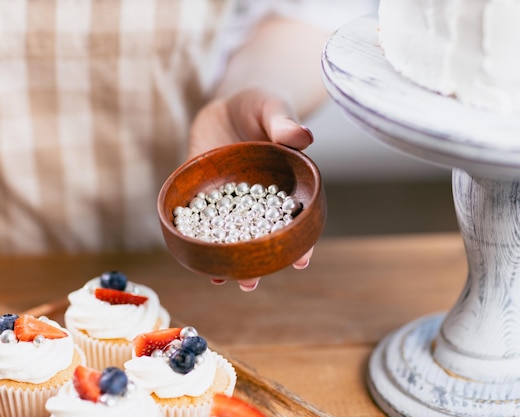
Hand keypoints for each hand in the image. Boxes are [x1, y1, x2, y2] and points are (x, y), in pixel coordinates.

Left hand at [188, 88, 315, 290]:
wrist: (229, 104)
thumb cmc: (261, 106)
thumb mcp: (273, 109)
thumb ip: (285, 123)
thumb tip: (303, 136)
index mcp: (285, 186)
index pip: (296, 220)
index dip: (301, 242)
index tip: (302, 261)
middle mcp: (259, 200)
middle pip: (262, 236)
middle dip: (258, 261)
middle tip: (251, 282)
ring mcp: (231, 201)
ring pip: (233, 236)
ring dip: (228, 259)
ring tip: (224, 281)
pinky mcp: (205, 194)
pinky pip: (202, 219)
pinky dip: (200, 238)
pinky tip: (194, 257)